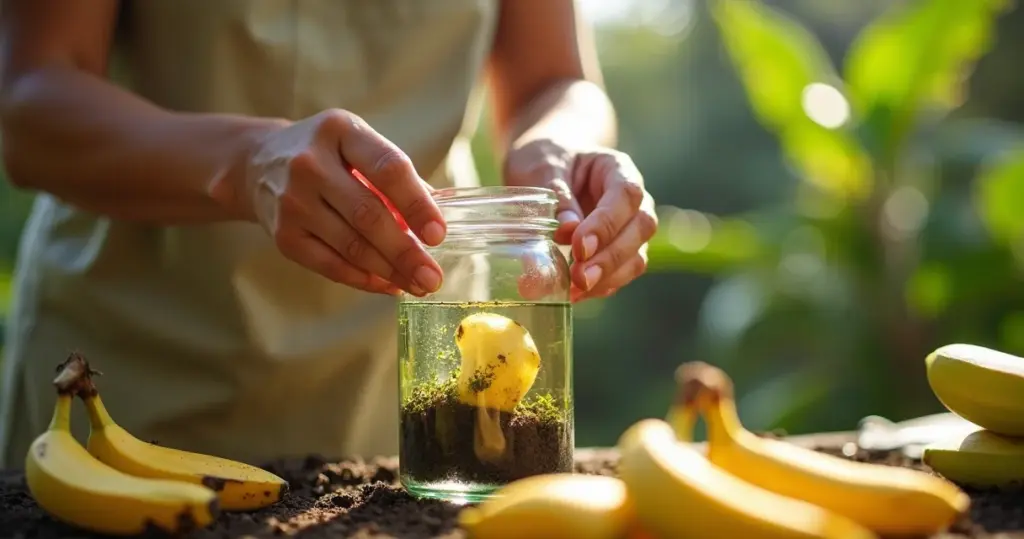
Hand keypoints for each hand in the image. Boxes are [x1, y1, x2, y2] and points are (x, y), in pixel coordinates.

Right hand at [224, 109, 446, 295]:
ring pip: (351, 245)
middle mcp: (310, 164)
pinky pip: (330, 265)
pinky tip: (388, 285)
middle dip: (406, 251)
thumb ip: (397, 176)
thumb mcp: (358, 144)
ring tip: (418, 285)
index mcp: (340, 131)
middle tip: (433, 277)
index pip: (387, 168)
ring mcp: (292, 201)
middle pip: (368, 214)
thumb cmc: (327, 155)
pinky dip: (364, 279)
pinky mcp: (283, 235)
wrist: (258, 164)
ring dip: (390, 271)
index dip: (417, 203)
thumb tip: (440, 216)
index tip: (438, 234)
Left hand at [504, 139, 657, 301]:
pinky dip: (600, 288)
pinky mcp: (617, 252)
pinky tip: (573, 296)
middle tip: (580, 278)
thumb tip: (567, 230)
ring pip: (636, 257)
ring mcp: (628, 228)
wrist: (544, 168)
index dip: (607, 223)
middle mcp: (632, 200)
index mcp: (617, 169)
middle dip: (611, 257)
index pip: (626, 195)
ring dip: (609, 278)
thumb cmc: (544, 159)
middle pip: (640, 229)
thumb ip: (555, 194)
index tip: (580, 246)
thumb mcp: (542, 166)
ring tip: (574, 292)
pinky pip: (620, 274)